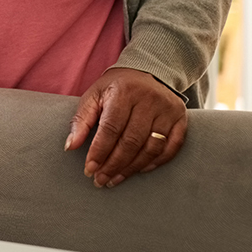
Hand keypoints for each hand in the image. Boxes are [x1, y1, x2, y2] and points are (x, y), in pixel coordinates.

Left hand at [63, 67, 187, 187]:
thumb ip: (81, 120)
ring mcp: (168, 110)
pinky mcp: (180, 119)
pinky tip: (139, 170)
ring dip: (132, 168)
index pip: (111, 128)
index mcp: (124, 92)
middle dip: (113, 165)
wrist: (148, 71)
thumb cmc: (116, 88)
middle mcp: (149, 100)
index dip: (99, 152)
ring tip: (115, 178)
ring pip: (151, 148)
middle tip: (100, 180)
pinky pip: (171, 148)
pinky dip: (155, 162)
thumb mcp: (94, 96)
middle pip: (131, 142)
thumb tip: (70, 146)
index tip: (89, 170)